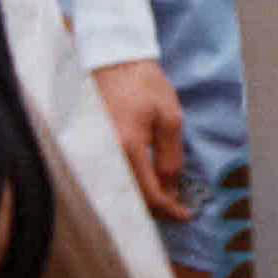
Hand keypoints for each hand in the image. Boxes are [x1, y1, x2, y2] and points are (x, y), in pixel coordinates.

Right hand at [92, 59, 192, 220]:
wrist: (114, 62)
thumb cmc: (145, 85)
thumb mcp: (170, 118)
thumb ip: (171, 157)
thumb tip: (172, 189)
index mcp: (128, 147)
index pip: (149, 194)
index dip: (169, 209)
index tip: (186, 214)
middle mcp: (106, 156)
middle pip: (131, 200)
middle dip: (155, 210)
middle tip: (176, 209)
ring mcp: (95, 154)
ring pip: (120, 192)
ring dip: (142, 201)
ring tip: (164, 199)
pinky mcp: (91, 150)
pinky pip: (111, 179)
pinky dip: (129, 188)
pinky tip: (143, 185)